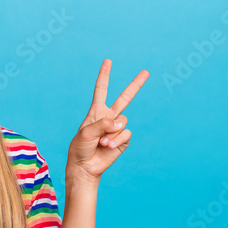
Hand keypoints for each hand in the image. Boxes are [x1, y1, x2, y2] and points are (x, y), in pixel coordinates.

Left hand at [67, 60, 147, 185]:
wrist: (84, 167)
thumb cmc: (80, 148)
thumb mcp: (86, 132)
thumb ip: (103, 123)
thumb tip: (121, 123)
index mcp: (96, 111)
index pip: (101, 90)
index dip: (104, 75)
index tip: (108, 61)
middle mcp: (109, 117)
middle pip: (125, 98)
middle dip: (136, 85)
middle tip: (146, 72)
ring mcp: (117, 128)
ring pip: (123, 122)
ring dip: (112, 133)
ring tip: (101, 142)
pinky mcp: (123, 140)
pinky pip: (126, 133)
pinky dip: (117, 140)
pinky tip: (108, 146)